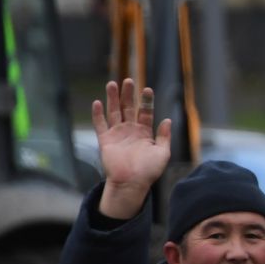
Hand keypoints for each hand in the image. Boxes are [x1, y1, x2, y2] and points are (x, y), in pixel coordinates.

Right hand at [93, 79, 171, 220]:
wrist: (131, 183)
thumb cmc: (149, 171)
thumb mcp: (163, 153)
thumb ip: (164, 136)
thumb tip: (167, 120)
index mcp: (145, 133)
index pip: (146, 112)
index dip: (146, 101)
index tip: (148, 89)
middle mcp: (130, 131)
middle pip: (129, 108)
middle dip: (129, 94)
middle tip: (129, 80)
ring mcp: (117, 134)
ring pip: (114, 112)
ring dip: (113, 98)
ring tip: (112, 84)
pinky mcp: (105, 140)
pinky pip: (100, 124)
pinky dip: (98, 114)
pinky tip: (97, 102)